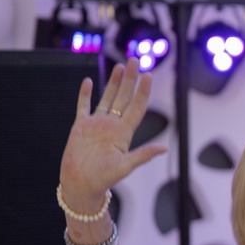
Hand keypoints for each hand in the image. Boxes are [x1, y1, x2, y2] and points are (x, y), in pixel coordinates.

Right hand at [59, 58, 166, 210]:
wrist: (80, 185)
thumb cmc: (104, 179)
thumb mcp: (126, 167)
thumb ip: (143, 155)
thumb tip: (164, 149)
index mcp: (124, 133)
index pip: (136, 107)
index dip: (143, 91)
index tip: (149, 76)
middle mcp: (112, 126)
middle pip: (124, 97)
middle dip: (130, 79)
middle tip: (136, 60)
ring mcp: (96, 125)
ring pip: (107, 98)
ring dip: (114, 82)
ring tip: (121, 66)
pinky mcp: (80, 127)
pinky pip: (83, 106)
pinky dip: (86, 94)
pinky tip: (90, 81)